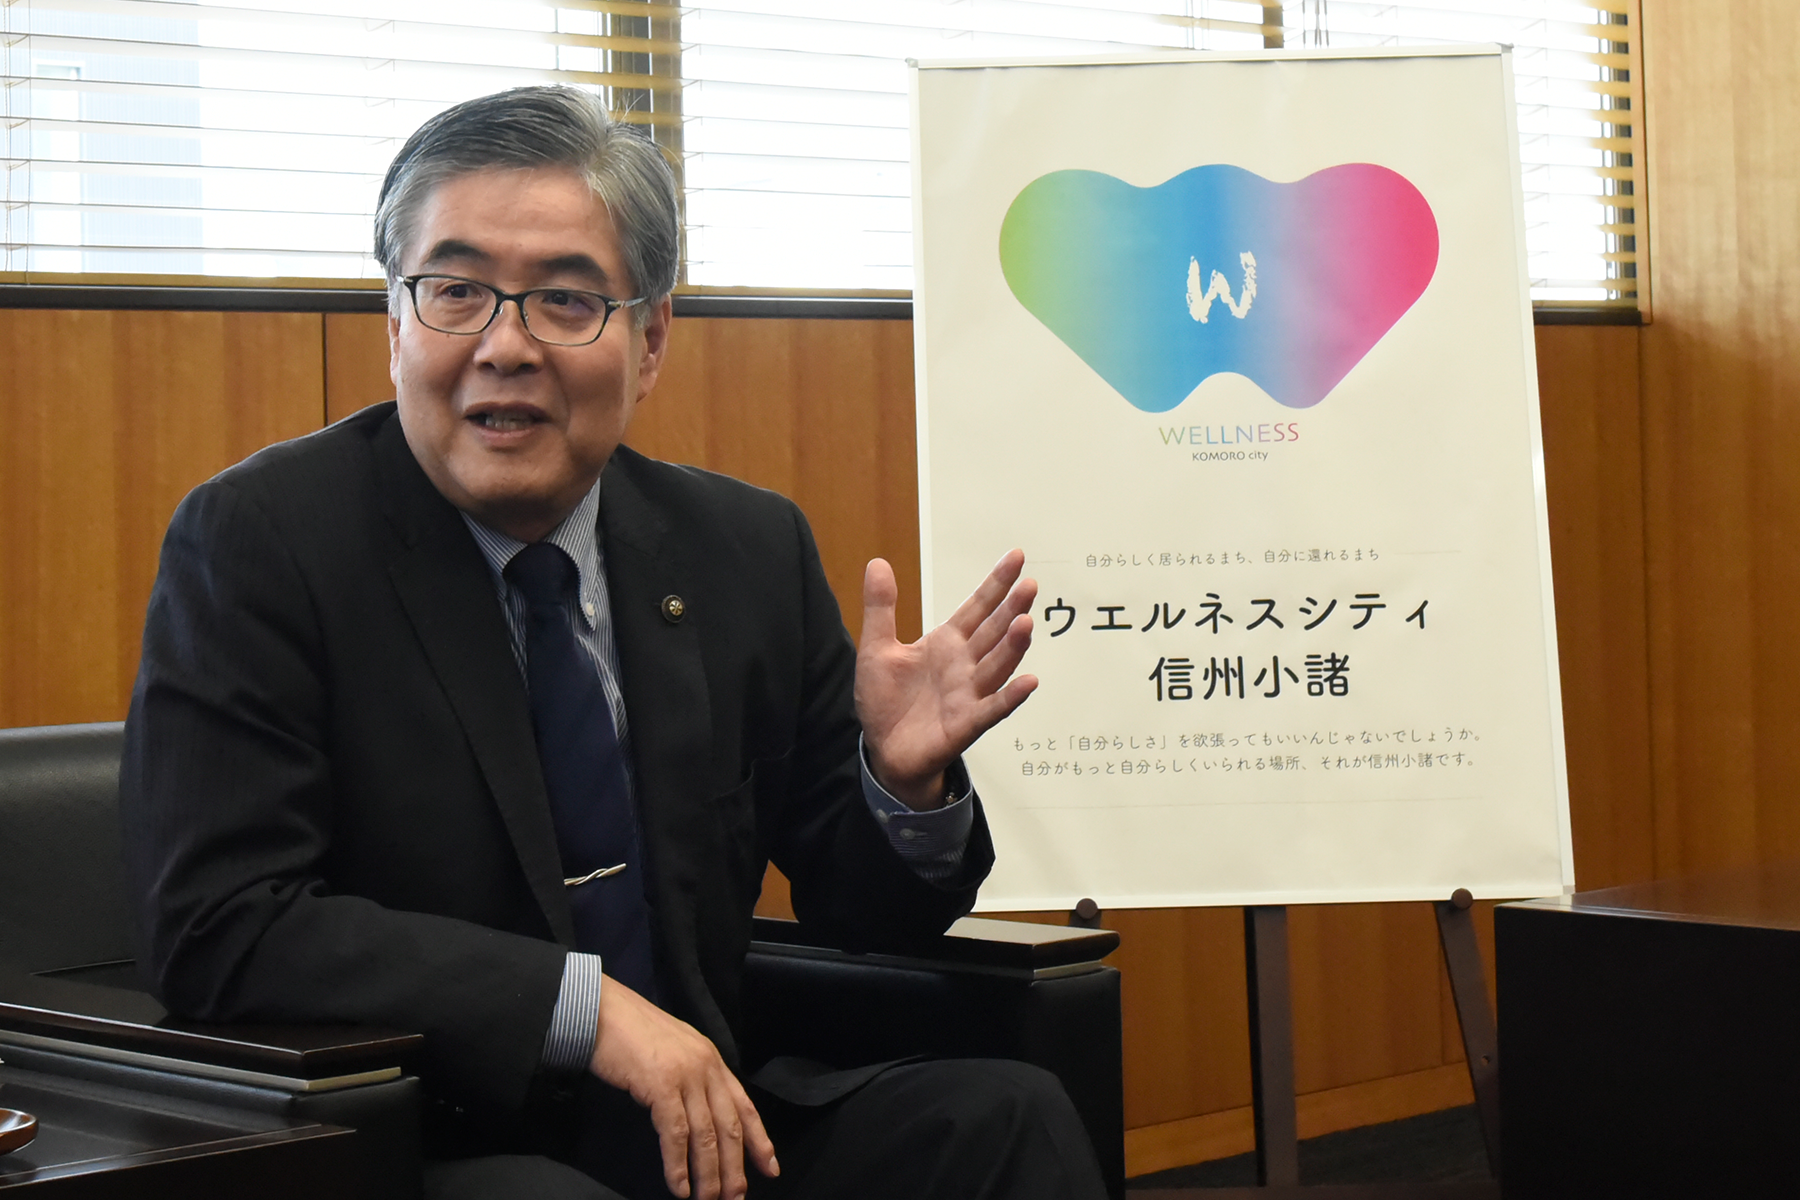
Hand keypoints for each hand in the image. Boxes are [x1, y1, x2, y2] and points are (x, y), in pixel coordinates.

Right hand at [589, 976, 776, 1199]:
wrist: (603, 1011)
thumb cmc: (631, 1033)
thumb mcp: (675, 1052)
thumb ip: (692, 1079)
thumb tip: (699, 1118)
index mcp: (712, 1060)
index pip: (744, 1106)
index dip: (760, 1140)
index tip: (771, 1169)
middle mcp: (706, 1067)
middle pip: (729, 1127)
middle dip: (735, 1167)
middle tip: (735, 1198)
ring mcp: (686, 1076)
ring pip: (706, 1135)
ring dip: (709, 1174)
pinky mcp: (661, 1085)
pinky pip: (676, 1134)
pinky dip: (679, 1165)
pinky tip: (680, 1186)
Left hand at [856, 549, 1038, 808]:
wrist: (883, 750)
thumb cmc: (884, 701)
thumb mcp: (876, 648)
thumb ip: (881, 608)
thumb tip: (878, 563)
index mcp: (947, 643)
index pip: (977, 608)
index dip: (996, 583)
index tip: (1017, 557)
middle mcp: (965, 665)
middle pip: (994, 632)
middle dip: (1012, 609)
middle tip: (1030, 585)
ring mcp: (969, 694)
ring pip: (997, 666)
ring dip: (1013, 647)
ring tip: (1026, 624)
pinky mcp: (966, 723)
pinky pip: (992, 708)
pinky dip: (1010, 697)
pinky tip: (1028, 681)